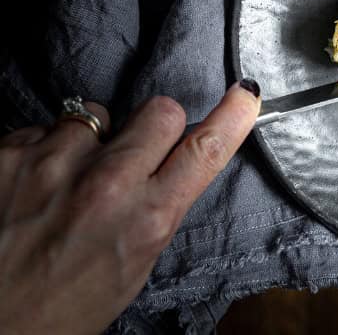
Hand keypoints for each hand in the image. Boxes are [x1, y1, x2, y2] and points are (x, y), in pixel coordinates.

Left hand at [0, 80, 260, 334]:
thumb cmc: (58, 311)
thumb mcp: (130, 267)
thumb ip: (158, 208)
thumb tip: (179, 158)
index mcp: (145, 221)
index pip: (204, 151)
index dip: (232, 117)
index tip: (245, 95)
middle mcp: (105, 186)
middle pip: (161, 111)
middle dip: (154, 127)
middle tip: (132, 155)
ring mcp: (53, 164)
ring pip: (97, 114)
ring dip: (89, 141)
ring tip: (63, 183)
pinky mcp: (8, 152)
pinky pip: (45, 127)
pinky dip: (42, 151)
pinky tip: (29, 187)